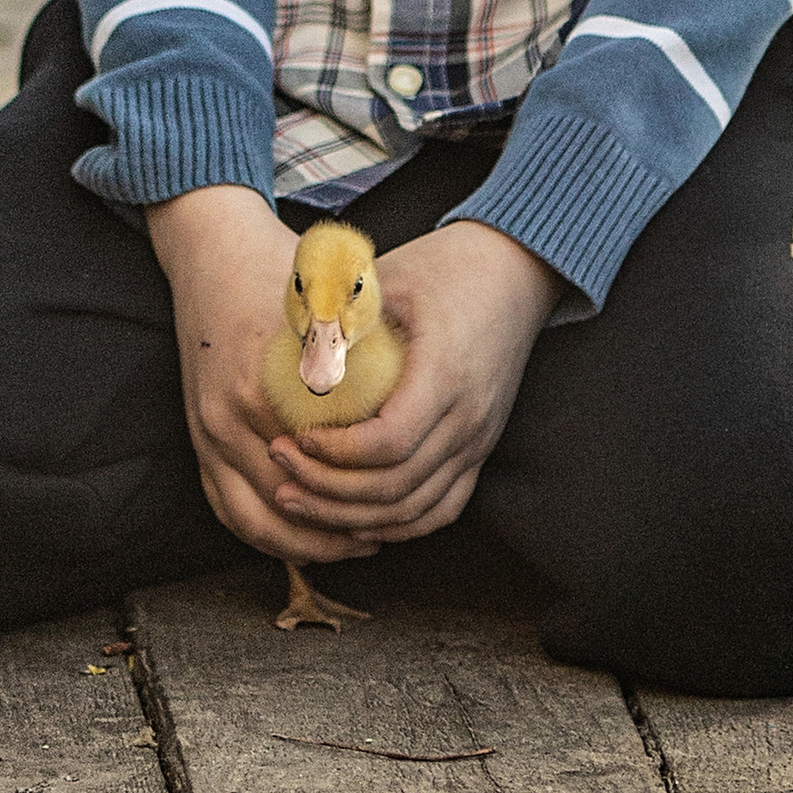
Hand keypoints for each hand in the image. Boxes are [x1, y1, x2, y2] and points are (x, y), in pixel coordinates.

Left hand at [148, 193, 561, 567]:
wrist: (513, 272)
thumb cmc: (442, 268)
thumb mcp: (387, 279)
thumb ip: (339, 315)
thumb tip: (284, 353)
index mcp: (445, 375)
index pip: (389, 442)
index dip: (335, 453)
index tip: (292, 439)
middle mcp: (469, 419)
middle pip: (397, 487)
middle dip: (329, 492)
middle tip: (279, 476)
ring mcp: (479, 441)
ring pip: (416, 510)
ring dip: (353, 517)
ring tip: (299, 501)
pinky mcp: (480, 450)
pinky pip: (440, 509)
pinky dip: (394, 523)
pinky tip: (351, 519)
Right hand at [150, 188, 372, 569]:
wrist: (210, 250)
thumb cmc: (277, 272)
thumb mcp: (331, 302)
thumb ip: (368, 351)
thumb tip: (421, 402)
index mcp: (267, 386)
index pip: (321, 470)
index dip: (362, 496)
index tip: (399, 503)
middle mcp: (229, 416)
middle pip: (288, 507)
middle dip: (335, 533)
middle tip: (379, 536)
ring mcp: (206, 430)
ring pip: (254, 521)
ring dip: (300, 543)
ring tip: (348, 543)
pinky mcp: (196, 436)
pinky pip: (227, 507)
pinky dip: (265, 532)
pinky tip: (304, 536)